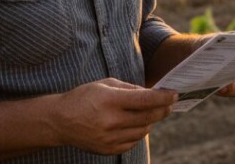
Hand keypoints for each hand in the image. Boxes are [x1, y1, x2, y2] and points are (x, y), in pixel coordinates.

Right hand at [50, 78, 176, 154]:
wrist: (60, 121)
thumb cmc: (84, 97)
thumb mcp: (105, 84)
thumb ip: (130, 88)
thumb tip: (151, 94)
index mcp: (110, 101)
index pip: (145, 100)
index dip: (163, 98)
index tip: (174, 94)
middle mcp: (111, 121)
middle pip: (148, 117)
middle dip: (162, 109)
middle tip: (169, 104)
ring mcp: (109, 138)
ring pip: (143, 131)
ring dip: (151, 121)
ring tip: (149, 113)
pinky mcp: (108, 149)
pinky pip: (133, 141)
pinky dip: (138, 132)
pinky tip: (135, 124)